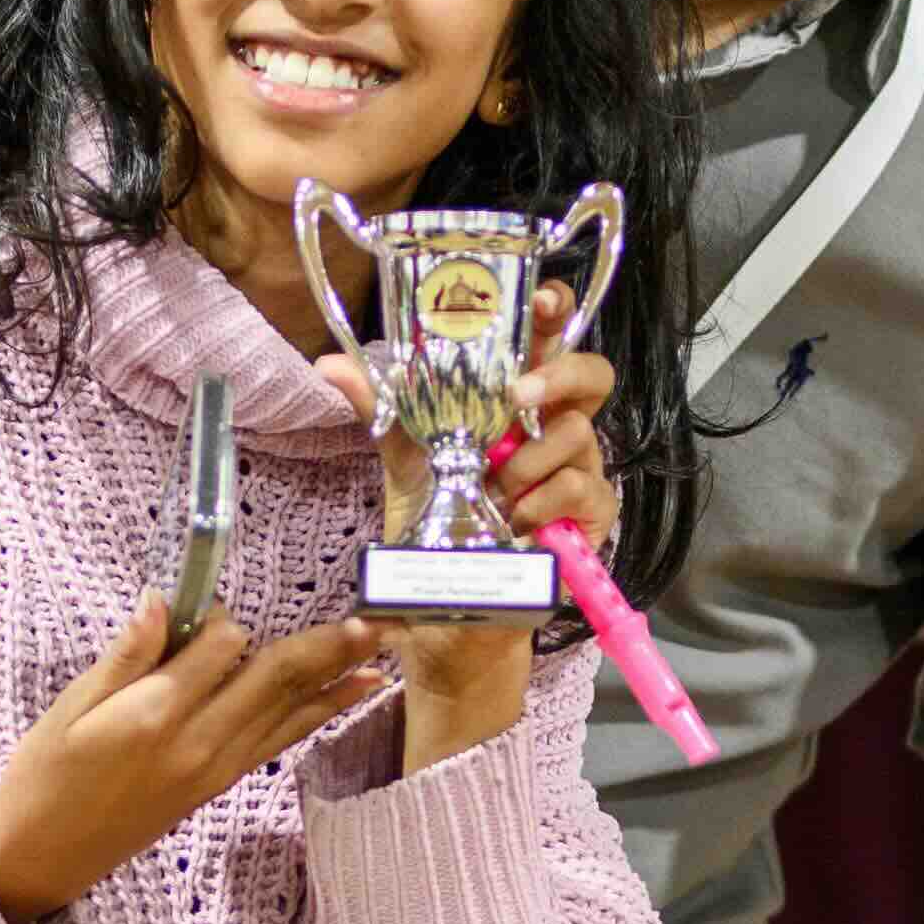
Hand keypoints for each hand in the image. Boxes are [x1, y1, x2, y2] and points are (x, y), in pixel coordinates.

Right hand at [0, 595, 385, 923]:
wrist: (42, 858)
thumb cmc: (43, 778)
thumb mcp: (68, 709)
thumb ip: (123, 656)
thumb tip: (161, 602)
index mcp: (155, 714)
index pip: (222, 648)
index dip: (225, 619)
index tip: (208, 607)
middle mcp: (198, 742)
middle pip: (275, 679)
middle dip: (326, 645)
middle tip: (377, 616)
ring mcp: (215, 768)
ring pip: (289, 711)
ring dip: (337, 676)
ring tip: (382, 645)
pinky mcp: (219, 784)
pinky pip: (280, 740)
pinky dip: (319, 713)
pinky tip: (353, 693)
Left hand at [306, 291, 618, 772]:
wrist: (452, 623)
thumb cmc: (435, 539)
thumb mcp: (405, 472)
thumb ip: (385, 415)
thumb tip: (332, 363)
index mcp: (513, 410)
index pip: (545, 344)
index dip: (553, 313)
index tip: (541, 300)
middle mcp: (552, 432)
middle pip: (591, 375)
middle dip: (560, 373)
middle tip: (520, 395)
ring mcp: (576, 474)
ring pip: (580, 436)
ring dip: (532, 460)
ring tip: (496, 493)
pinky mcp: (591, 521)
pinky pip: (584, 491)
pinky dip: (546, 505)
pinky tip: (518, 526)